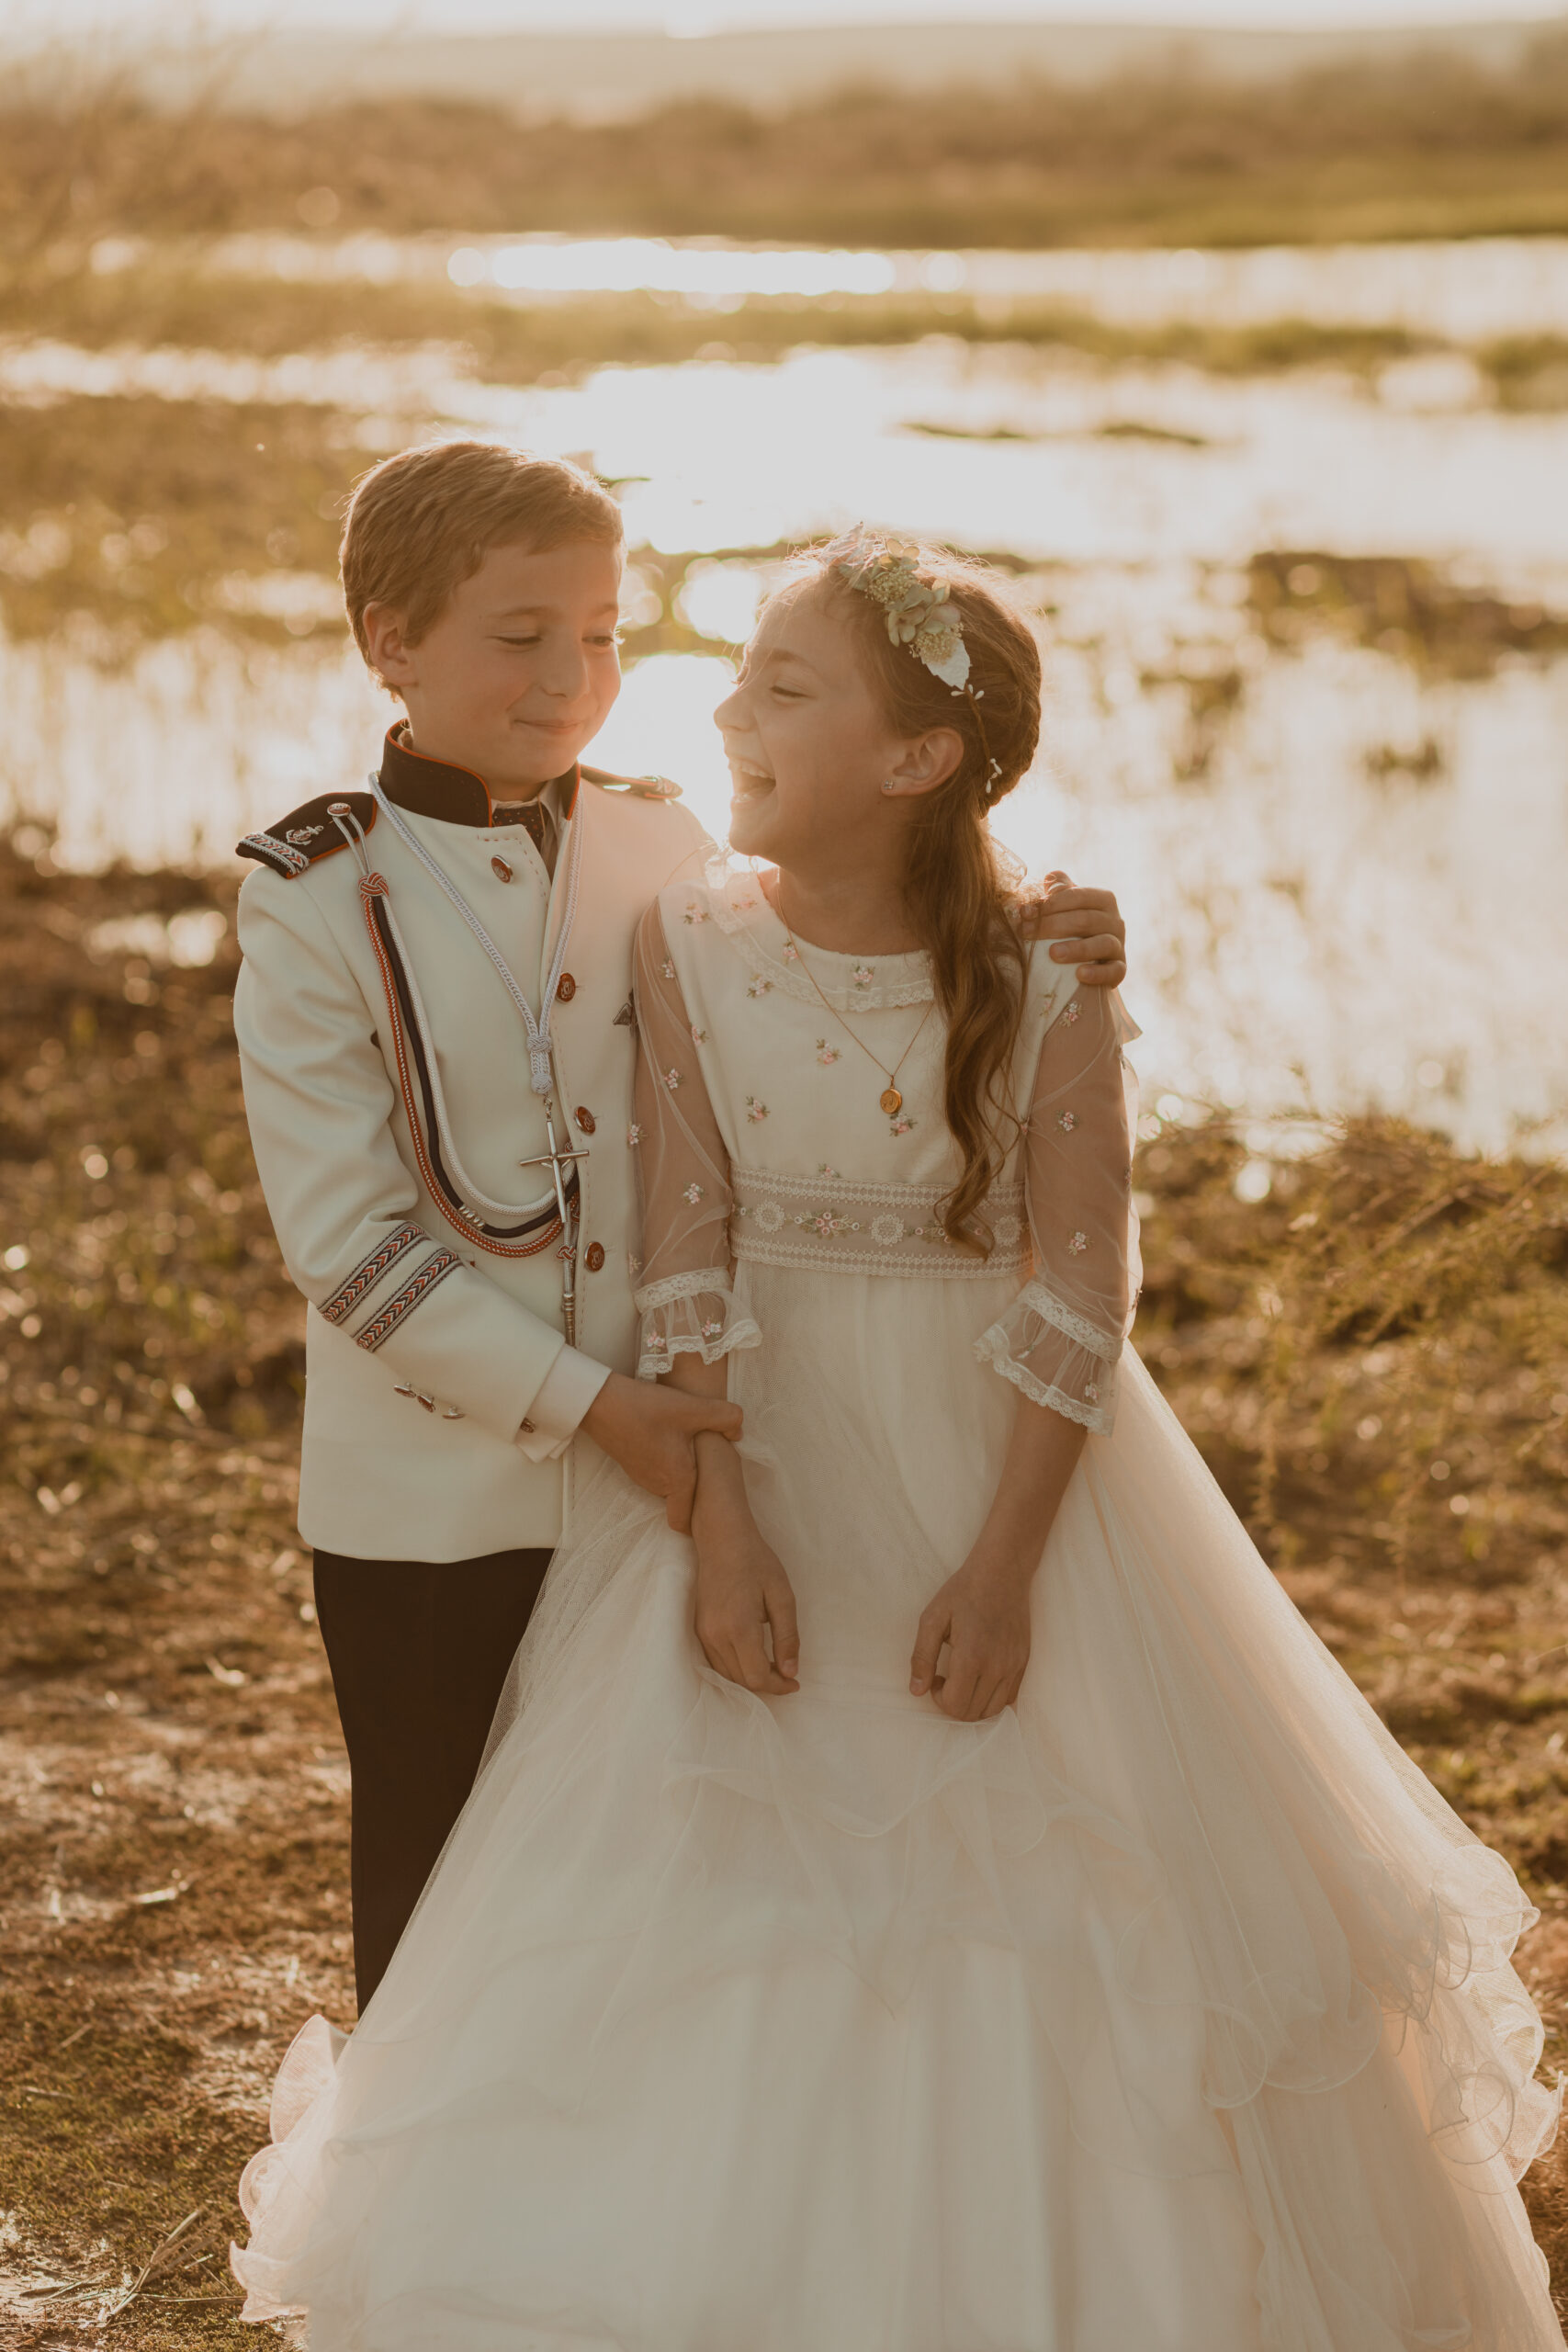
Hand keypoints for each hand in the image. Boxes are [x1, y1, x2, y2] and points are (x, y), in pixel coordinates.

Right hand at [581, 1371, 742, 1532]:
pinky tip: (671, 1434)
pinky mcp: (631, 1462)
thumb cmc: (645, 1409)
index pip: (685, 1522)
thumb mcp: (692, 1408)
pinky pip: (656, 1470)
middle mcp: (657, 1485)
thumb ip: (725, 1418)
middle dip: (697, 1488)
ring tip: (692, 1444)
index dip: (700, 1522)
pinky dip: (667, 1459)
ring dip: (681, 1470)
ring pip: (669, 1483)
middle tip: (711, 1463)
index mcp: (676, 1480)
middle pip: (682, 1499)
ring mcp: (641, 1475)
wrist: (599, 1402)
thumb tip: (738, 1432)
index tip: (712, 1509)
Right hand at [691, 1479, 799, 1696]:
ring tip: (773, 1667)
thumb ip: (787, 1637)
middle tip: (788, 1674)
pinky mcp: (699, 1629)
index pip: (757, 1676)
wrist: (722, 1539)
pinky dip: (735, 1670)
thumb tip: (791, 1673)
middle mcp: (716, 1635)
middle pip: (741, 1681)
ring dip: (750, 1679)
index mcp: (739, 1628)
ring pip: (726, 1676)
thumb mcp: (782, 1597)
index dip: (778, 1686)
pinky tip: (752, 1659)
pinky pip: (716, 1663)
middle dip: (767, 1684)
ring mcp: (703, 1633)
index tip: (795, 1682)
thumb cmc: (757, 1562)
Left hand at [910, 1556, 1032, 1720]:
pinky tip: (980, 1676)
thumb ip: (922, 1657)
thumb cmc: (963, 1592)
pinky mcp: (1024, 1662)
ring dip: (973, 1704)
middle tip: (946, 1679)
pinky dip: (992, 1697)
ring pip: (993, 1710)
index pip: (955, 1706)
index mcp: (972, 1657)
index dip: (939, 1699)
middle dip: (953, 1704)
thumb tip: (916, 1691)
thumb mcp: (932, 1618)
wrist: (1002, 1572)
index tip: (936, 1679)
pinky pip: (1009, 1698)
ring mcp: (1014, 1666)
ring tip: (963, 1679)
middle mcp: (997, 1667)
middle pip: (973, 1714)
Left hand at [1014, 871, 1125, 987]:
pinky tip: (1079, 974)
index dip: (1051, 903)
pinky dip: (1097, 973)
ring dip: (1077, 949)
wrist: (1086, 962)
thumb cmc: (1070, 929)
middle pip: (1086, 919)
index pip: (1078, 896)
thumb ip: (1058, 891)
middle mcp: (1115, 921)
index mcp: (1103, 900)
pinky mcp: (1119, 970)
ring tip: (1052, 954)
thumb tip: (1049, 878)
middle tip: (1025, 932)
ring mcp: (1119, 946)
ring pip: (1102, 943)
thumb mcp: (1064, 907)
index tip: (1024, 912)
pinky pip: (1113, 971)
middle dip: (1053, 925)